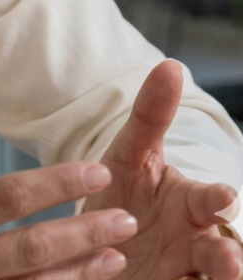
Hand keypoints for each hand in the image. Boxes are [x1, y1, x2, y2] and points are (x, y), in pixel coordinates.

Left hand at [83, 60, 242, 279]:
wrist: (95, 240)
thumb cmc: (122, 191)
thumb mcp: (129, 152)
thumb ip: (151, 116)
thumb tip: (171, 65)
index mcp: (190, 205)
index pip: (212, 203)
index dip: (218, 201)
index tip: (224, 198)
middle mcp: (193, 244)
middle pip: (219, 256)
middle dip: (228, 262)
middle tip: (228, 262)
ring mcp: (181, 274)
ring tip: (220, 276)